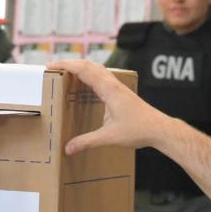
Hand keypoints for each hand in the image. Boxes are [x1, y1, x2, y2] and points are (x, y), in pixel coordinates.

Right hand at [47, 59, 171, 154]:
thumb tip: (68, 148)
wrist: (160, 129)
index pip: (83, 70)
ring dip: (81, 66)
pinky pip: (102, 76)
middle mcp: (113, 84)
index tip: (50, 66)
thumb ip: (87, 142)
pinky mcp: (122, 92)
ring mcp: (118, 87)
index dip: (65, 65)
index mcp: (108, 90)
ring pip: (97, 68)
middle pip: (88, 64)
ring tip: (67, 72)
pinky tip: (87, 83)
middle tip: (54, 67)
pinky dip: (90, 74)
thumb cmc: (138, 130)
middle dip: (69, 63)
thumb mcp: (109, 137)